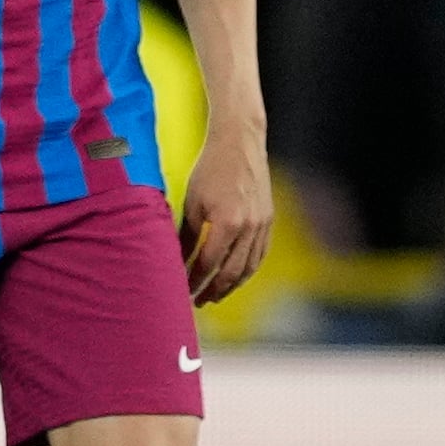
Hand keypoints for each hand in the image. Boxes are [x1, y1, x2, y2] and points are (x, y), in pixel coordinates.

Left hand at [177, 121, 272, 305]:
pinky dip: (248, 269)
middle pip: (231, 272)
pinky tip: (235, 276)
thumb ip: (186, 235)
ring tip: (215, 295)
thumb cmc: (209, 170)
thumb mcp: (192, 202)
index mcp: (227, 223)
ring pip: (249, 267)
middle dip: (213, 290)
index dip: (195, 281)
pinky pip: (260, 254)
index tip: (183, 291)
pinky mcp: (269, 219)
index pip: (208, 263)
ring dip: (232, 285)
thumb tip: (175, 261)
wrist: (239, 143)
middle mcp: (249, 227)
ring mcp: (263, 225)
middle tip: (199, 302)